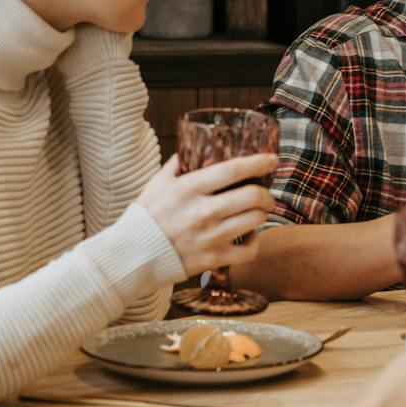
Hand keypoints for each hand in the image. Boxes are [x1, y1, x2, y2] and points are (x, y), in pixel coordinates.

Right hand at [135, 153, 277, 276]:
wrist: (133, 255)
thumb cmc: (147, 216)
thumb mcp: (158, 183)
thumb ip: (178, 164)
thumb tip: (196, 147)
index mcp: (189, 188)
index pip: (233, 170)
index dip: (258, 163)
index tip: (272, 160)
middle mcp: (202, 212)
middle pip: (252, 196)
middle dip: (266, 194)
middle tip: (266, 195)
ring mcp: (209, 237)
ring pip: (255, 221)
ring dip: (262, 214)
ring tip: (257, 212)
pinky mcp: (213, 259)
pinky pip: (248, 251)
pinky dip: (254, 242)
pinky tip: (249, 236)